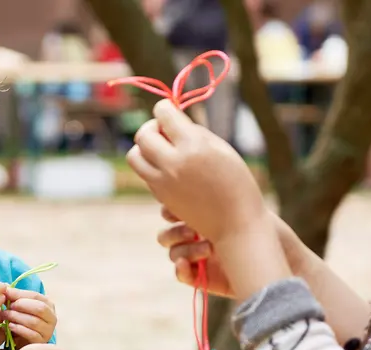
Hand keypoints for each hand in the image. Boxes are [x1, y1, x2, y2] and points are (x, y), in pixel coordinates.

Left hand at [2, 288, 56, 346]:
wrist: (20, 342)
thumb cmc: (20, 322)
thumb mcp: (18, 308)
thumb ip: (14, 297)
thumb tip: (5, 286)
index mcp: (48, 305)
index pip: (36, 296)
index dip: (20, 294)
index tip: (6, 293)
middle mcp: (52, 317)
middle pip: (39, 308)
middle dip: (21, 305)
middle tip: (7, 306)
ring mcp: (48, 331)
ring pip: (34, 321)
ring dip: (17, 317)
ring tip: (5, 316)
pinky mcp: (41, 342)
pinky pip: (31, 334)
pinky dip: (19, 329)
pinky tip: (10, 326)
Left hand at [127, 100, 265, 240]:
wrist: (236, 221)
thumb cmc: (236, 181)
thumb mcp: (221, 148)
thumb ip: (194, 132)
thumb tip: (173, 121)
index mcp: (193, 145)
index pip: (163, 113)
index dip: (165, 108)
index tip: (170, 110)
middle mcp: (173, 163)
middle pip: (143, 134)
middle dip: (151, 126)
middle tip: (164, 130)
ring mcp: (164, 182)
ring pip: (134, 156)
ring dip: (144, 148)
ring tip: (162, 149)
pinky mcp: (161, 196)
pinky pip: (144, 173)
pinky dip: (151, 165)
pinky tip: (170, 167)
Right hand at [157, 207, 325, 297]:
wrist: (285, 260)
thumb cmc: (269, 230)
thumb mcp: (241, 207)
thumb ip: (214, 199)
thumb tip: (188, 184)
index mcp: (205, 216)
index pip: (174, 211)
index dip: (171, 211)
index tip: (180, 207)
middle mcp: (199, 236)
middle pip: (168, 233)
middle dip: (174, 231)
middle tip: (193, 230)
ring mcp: (200, 258)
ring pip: (174, 252)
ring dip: (183, 250)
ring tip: (206, 249)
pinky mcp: (204, 278)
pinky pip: (181, 274)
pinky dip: (181, 269)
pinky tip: (188, 264)